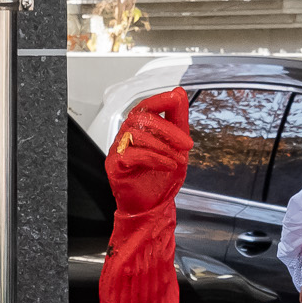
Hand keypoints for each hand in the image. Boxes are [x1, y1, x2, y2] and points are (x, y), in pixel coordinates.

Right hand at [106, 89, 191, 216]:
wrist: (151, 208)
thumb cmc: (160, 179)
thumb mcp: (178, 147)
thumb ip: (178, 120)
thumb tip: (179, 93)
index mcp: (139, 129)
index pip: (145, 106)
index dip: (160, 99)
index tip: (176, 99)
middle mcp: (126, 136)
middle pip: (142, 119)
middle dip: (168, 130)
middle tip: (186, 144)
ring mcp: (118, 150)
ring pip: (137, 135)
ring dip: (164, 147)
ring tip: (178, 160)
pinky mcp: (115, 165)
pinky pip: (133, 154)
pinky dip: (155, 158)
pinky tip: (168, 165)